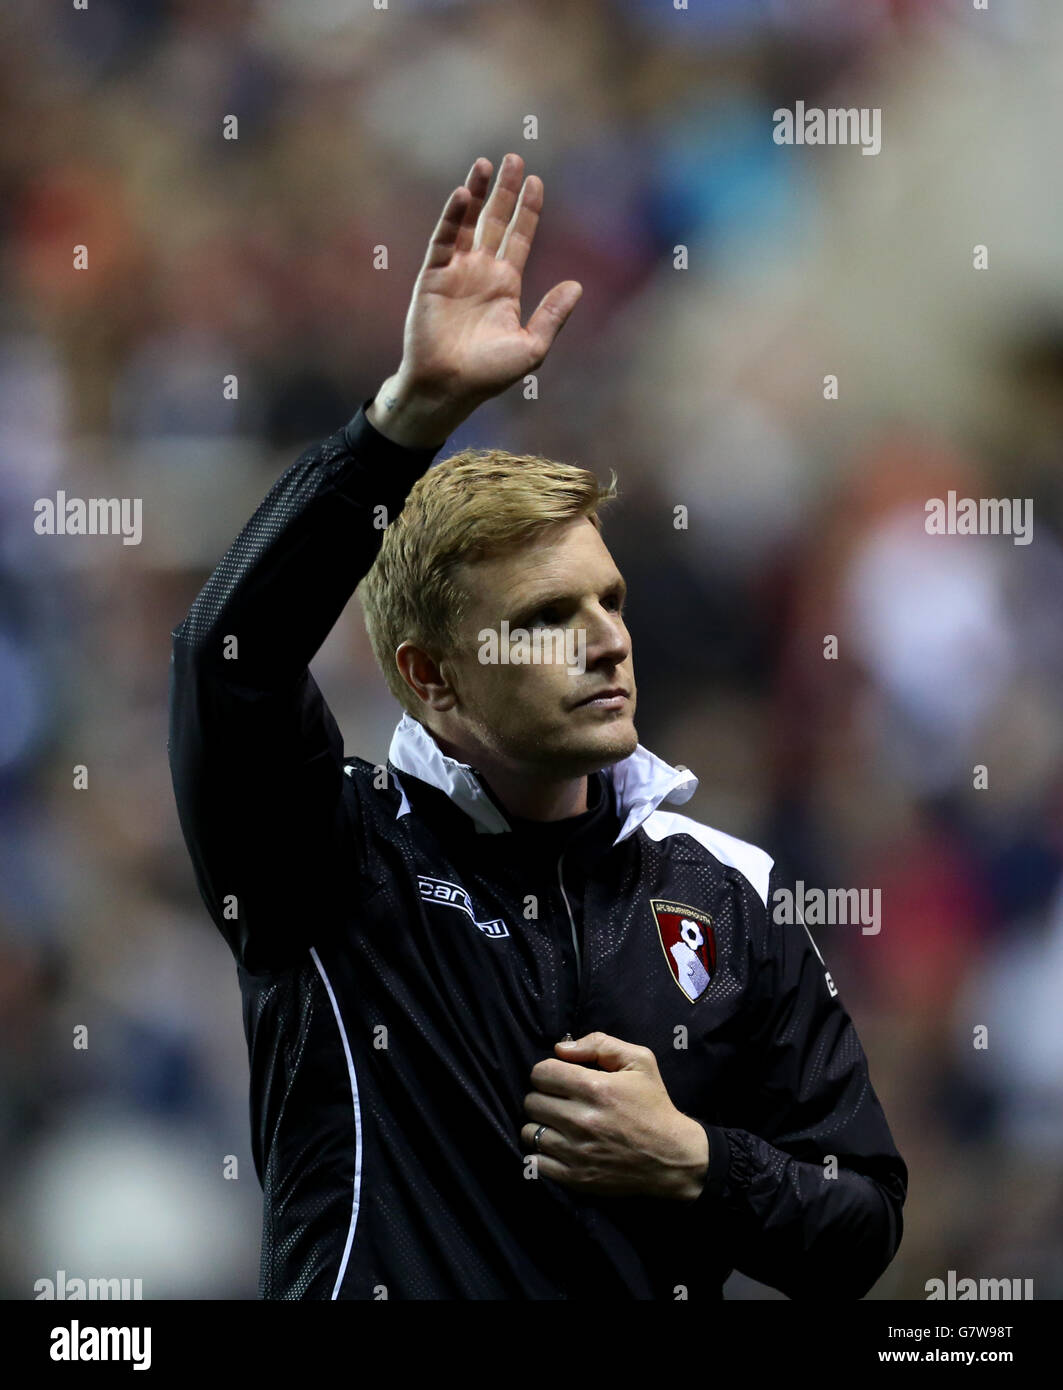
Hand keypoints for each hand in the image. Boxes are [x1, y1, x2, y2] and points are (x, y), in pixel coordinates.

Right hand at [369, 153, 582, 446]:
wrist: (448, 388)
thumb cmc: (489, 374)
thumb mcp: (531, 347)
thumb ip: (553, 316)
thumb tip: (577, 285)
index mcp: (505, 286)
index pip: (519, 238)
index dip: (527, 210)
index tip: (536, 181)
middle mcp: (481, 273)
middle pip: (494, 221)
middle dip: (504, 191)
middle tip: (513, 157)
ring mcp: (455, 272)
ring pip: (467, 224)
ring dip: (475, 194)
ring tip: (485, 164)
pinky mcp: (432, 277)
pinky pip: (443, 240)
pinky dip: (452, 217)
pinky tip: (462, 194)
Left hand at [520, 1031, 709, 1200]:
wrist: (672, 1157)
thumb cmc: (654, 1105)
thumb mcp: (640, 1061)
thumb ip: (600, 1044)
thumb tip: (560, 1048)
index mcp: (595, 1088)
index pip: (541, 1073)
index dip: (547, 1071)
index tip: (559, 1077)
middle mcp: (582, 1120)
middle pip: (532, 1102)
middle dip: (543, 1096)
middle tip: (560, 1100)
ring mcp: (576, 1152)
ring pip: (529, 1132)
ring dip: (541, 1124)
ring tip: (558, 1123)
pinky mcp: (575, 1178)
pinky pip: (536, 1162)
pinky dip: (542, 1153)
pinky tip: (558, 1145)